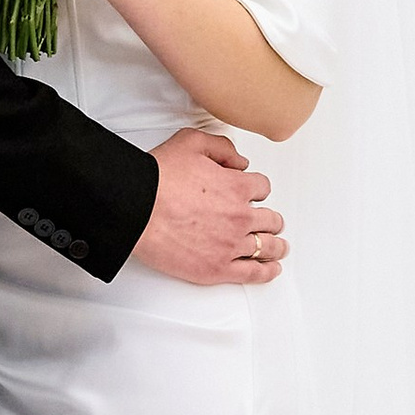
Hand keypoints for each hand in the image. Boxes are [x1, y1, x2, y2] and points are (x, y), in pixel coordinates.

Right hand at [131, 126, 285, 287]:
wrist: (136, 209)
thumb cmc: (157, 179)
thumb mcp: (191, 142)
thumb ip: (221, 148)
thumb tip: (238, 160)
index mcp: (237, 187)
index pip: (262, 187)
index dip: (257, 189)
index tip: (254, 194)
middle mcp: (240, 216)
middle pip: (270, 219)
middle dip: (270, 219)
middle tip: (269, 222)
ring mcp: (231, 245)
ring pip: (267, 247)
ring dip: (276, 246)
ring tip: (278, 248)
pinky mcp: (217, 268)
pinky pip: (254, 272)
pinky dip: (267, 271)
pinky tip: (271, 269)